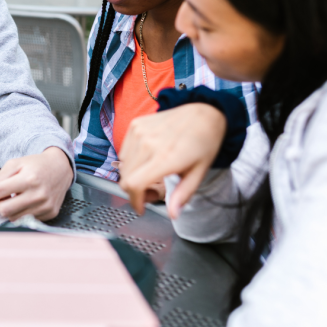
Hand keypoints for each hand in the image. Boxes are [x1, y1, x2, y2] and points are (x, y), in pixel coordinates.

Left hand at [0, 147, 71, 220]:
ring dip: (10, 209)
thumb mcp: (16, 163)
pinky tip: (27, 201)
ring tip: (17, 197)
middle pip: (5, 210)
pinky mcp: (50, 213)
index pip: (0, 191)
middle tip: (2, 197)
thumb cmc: (37, 165)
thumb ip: (0, 178)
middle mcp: (38, 194)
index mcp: (29, 179)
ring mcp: (45, 206)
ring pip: (14, 217)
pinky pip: (27, 219)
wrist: (60, 168)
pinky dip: (22, 212)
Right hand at [118, 103, 225, 217]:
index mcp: (165, 157)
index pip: (134, 185)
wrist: (203, 112)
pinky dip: (131, 160)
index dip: (134, 201)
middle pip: (125, 178)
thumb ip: (183, 195)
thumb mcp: (198, 173)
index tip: (141, 207)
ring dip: (132, 176)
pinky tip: (147, 159)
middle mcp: (147, 143)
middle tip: (152, 190)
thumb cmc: (203, 142)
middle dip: (135, 191)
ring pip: (123, 166)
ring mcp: (139, 132)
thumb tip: (172, 214)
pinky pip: (124, 151)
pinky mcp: (135, 125)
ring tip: (150, 174)